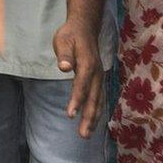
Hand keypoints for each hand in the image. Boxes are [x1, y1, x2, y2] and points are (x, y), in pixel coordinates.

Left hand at [53, 19, 103, 138]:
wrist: (84, 28)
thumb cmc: (71, 35)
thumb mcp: (63, 41)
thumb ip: (64, 55)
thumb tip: (63, 67)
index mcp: (87, 64)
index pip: (81, 85)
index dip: (76, 100)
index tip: (70, 114)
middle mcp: (96, 73)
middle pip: (93, 98)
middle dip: (88, 117)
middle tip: (83, 135)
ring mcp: (99, 77)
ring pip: (98, 101)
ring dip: (94, 118)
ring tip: (87, 134)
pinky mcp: (97, 79)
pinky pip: (99, 98)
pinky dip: (97, 111)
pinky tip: (93, 122)